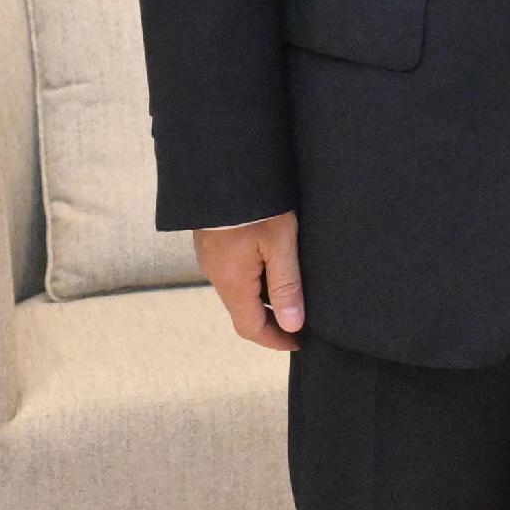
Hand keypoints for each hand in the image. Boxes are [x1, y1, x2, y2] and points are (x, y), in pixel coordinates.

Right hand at [195, 212, 304, 351]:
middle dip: (270, 323)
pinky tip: (272, 267)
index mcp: (232, 281)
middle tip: (299, 323)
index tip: (298, 343)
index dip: (275, 340)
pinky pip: (232, 273)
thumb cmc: (255, 204)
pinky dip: (253, 280)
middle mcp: (216, 275)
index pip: (251, 328)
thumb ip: (286, 285)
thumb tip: (292, 325)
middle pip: (243, 312)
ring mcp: (211, 258)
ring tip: (291, 295)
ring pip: (238, 292)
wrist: (222, 166)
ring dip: (262, 300)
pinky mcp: (211, 243)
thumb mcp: (280, 243)